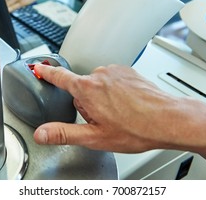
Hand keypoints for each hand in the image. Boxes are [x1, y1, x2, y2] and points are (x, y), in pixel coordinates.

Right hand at [33, 64, 186, 152]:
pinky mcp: (128, 71)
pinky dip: (116, 91)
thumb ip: (64, 133)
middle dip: (87, 103)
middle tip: (103, 120)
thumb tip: (42, 133)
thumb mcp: (95, 137)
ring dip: (103, 98)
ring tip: (119, 114)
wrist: (167, 119)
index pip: (59, 77)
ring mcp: (116, 71)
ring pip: (99, 85)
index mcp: (87, 89)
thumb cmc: (136, 128)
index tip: (38, 68)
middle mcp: (100, 75)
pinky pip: (114, 81)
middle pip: (82, 87)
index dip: (47, 73)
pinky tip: (128, 106)